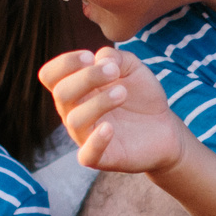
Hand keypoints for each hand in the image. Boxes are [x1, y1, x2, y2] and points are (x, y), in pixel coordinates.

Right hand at [41, 49, 189, 175]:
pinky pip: (87, 154)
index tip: (90, 57)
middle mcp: (74, 113)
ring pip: (75, 120)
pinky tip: (110, 127)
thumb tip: (98, 59)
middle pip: (61, 94)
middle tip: (114, 72)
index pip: (50, 76)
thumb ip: (114, 57)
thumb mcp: (132, 68)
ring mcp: (85, 136)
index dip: (65, 63)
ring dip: (99, 102)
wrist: (165, 128)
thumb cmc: (142, 97)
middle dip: (87, 78)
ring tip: (123, 93)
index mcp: (76, 90)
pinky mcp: (102, 158)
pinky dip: (96, 140)